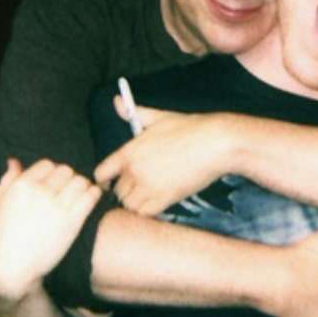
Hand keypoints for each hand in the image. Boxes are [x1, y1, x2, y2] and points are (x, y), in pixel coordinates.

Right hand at [0, 159, 101, 299]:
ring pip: (81, 181)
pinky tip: (91, 199)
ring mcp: (56, 207)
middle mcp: (39, 193)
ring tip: (80, 196)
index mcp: (21, 186)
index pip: (48, 165)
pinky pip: (91, 196)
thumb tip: (15, 161)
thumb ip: (8, 181)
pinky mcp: (71, 223)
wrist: (10, 268)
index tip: (54, 184)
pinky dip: (94, 194)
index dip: (52, 173)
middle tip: (69, 191)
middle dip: (68, 179)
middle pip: (66, 171)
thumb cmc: (0, 237)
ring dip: (83, 186)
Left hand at [94, 99, 229, 214]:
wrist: (216, 142)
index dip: (105, 180)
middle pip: (116, 192)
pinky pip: (146, 214)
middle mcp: (134, 170)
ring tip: (149, 199)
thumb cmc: (191, 128)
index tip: (111, 183)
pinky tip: (159, 205)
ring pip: (129, 206)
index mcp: (129, 151)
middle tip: (139, 189)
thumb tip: (117, 101)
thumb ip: (134, 113)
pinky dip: (150, 213)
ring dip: (137, 205)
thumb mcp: (159, 117)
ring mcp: (149, 186)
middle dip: (126, 192)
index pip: (101, 173)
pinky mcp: (165, 198)